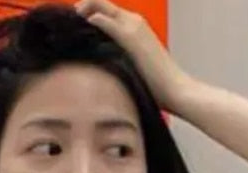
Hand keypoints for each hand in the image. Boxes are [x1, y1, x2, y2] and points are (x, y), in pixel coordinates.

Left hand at [74, 0, 195, 113]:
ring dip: (87, 8)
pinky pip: (107, 22)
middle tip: (72, 14)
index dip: (92, 10)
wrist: (175, 89)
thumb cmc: (156, 84)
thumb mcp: (134, 65)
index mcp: (136, 27)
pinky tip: (83, 20)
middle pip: (104, 5)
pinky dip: (94, 18)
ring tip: (74, 15)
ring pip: (104, 7)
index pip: (109, 12)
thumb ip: (120, 58)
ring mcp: (134, 27)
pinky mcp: (131, 38)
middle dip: (86, 6)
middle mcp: (135, 22)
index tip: (77, 19)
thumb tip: (102, 65)